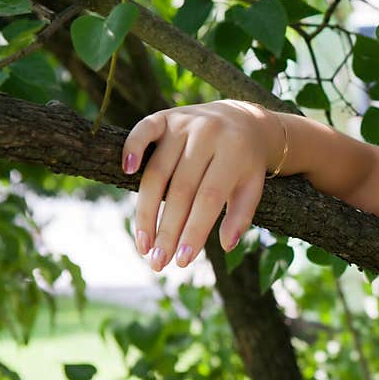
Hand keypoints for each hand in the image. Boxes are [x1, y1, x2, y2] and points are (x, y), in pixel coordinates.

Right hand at [121, 100, 282, 270]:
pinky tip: (125, 172)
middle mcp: (208, 134)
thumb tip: (226, 245)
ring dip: (145, 210)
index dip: (194, 231)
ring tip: (143, 245)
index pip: (209, 199)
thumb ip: (241, 215)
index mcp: (234, 152)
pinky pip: (143, 130)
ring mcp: (184, 123)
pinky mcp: (165, 116)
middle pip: (180, 190)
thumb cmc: (246, 163)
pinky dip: (132, 148)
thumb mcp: (253, 187)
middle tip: (157, 262)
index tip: (182, 262)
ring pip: (157, 171)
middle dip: (167, 230)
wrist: (244, 120)